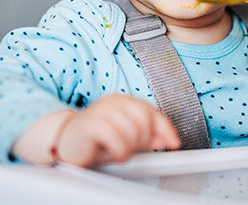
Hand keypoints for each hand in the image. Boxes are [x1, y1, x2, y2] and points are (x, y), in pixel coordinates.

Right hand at [56, 94, 179, 167]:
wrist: (65, 142)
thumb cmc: (96, 140)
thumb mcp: (125, 138)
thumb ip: (145, 136)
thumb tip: (165, 139)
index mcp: (125, 101)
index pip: (153, 112)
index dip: (166, 129)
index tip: (174, 144)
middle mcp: (115, 101)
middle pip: (145, 120)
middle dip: (144, 140)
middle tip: (132, 149)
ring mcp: (102, 110)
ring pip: (133, 131)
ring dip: (130, 148)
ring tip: (120, 152)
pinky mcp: (91, 123)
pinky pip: (117, 139)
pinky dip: (120, 151)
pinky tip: (115, 154)